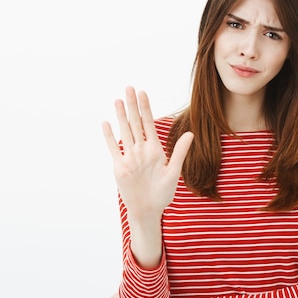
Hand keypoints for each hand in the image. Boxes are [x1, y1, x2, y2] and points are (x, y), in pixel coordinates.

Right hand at [102, 86, 193, 219]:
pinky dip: (110, 136)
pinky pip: (113, 148)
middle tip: (129, 87)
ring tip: (118, 100)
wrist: (148, 209)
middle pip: (135, 123)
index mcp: (155, 149)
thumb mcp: (173, 172)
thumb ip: (179, 152)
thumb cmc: (163, 193)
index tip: (143, 92)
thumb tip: (190, 133)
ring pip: (125, 132)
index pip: (149, 124)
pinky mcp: (119, 166)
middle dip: (133, 106)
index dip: (146, 108)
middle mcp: (141, 150)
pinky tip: (107, 123)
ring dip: (121, 116)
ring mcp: (129, 157)